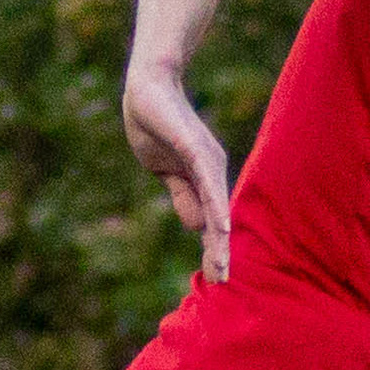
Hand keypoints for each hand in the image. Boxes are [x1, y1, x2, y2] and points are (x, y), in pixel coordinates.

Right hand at [121, 64, 237, 281]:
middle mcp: (213, 171)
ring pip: (216, 205)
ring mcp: (206, 159)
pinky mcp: (194, 148)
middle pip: (219, 218)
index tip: (215, 278)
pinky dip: (214, 206)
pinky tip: (219, 227)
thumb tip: (196, 226)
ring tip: (221, 265)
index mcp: (205, 178)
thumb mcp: (165, 170)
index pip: (211, 220)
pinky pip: (207, 182)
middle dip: (218, 252)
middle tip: (221, 282)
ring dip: (219, 238)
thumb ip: (183, 195)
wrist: (148, 87)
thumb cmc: (156, 125)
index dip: (212, 248)